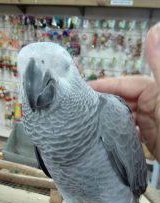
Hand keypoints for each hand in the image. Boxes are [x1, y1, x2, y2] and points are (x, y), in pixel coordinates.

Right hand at [89, 23, 159, 162]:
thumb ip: (159, 64)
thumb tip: (153, 31)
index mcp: (153, 91)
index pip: (124, 83)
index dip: (105, 84)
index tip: (86, 88)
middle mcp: (149, 104)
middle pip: (120, 100)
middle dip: (103, 102)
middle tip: (83, 107)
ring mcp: (147, 121)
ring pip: (122, 116)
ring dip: (108, 118)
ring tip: (90, 121)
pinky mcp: (146, 137)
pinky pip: (127, 131)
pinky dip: (116, 132)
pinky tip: (105, 134)